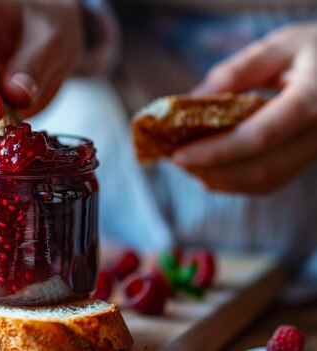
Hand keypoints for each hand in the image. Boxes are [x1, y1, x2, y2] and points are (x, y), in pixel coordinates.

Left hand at [173, 24, 316, 194]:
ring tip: (186, 162)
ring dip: (219, 179)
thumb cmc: (314, 49)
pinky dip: (233, 180)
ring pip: (264, 182)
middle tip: (175, 158)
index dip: (216, 151)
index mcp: (315, 98)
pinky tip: (208, 167)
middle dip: (210, 169)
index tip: (179, 154)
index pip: (261, 135)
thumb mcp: (278, 46)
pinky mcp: (306, 161)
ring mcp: (315, 152)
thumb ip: (237, 71)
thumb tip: (191, 101)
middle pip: (261, 168)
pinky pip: (270, 181)